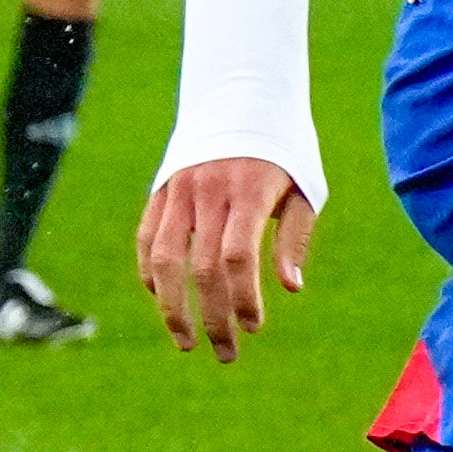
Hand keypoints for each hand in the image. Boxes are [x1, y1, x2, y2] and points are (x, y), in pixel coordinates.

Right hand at [139, 155, 315, 361]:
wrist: (242, 99)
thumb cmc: (285, 151)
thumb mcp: (305, 187)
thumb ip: (295, 237)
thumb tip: (289, 288)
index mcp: (250, 193)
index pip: (238, 258)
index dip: (243, 298)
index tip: (253, 327)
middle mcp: (209, 193)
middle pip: (202, 268)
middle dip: (212, 317)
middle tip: (226, 353)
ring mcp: (179, 191)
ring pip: (165, 259)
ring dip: (172, 307)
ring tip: (186, 342)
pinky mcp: (160, 190)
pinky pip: (147, 239)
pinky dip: (151, 273)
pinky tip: (162, 300)